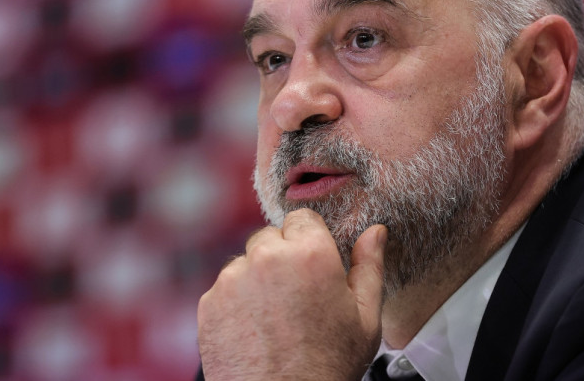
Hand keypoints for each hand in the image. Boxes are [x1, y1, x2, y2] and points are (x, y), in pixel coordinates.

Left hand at [197, 208, 387, 379]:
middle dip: (282, 257)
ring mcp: (233, 280)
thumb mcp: (365, 318)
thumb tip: (375, 232)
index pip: (302, 218)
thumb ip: (370, 266)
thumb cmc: (328, 367)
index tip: (314, 264)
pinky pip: (224, 288)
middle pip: (271, 237)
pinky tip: (254, 329)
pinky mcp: (209, 303)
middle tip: (296, 295)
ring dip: (257, 278)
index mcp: (310, 254)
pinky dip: (236, 302)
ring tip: (275, 317)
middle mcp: (268, 258)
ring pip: (246, 262)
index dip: (310, 240)